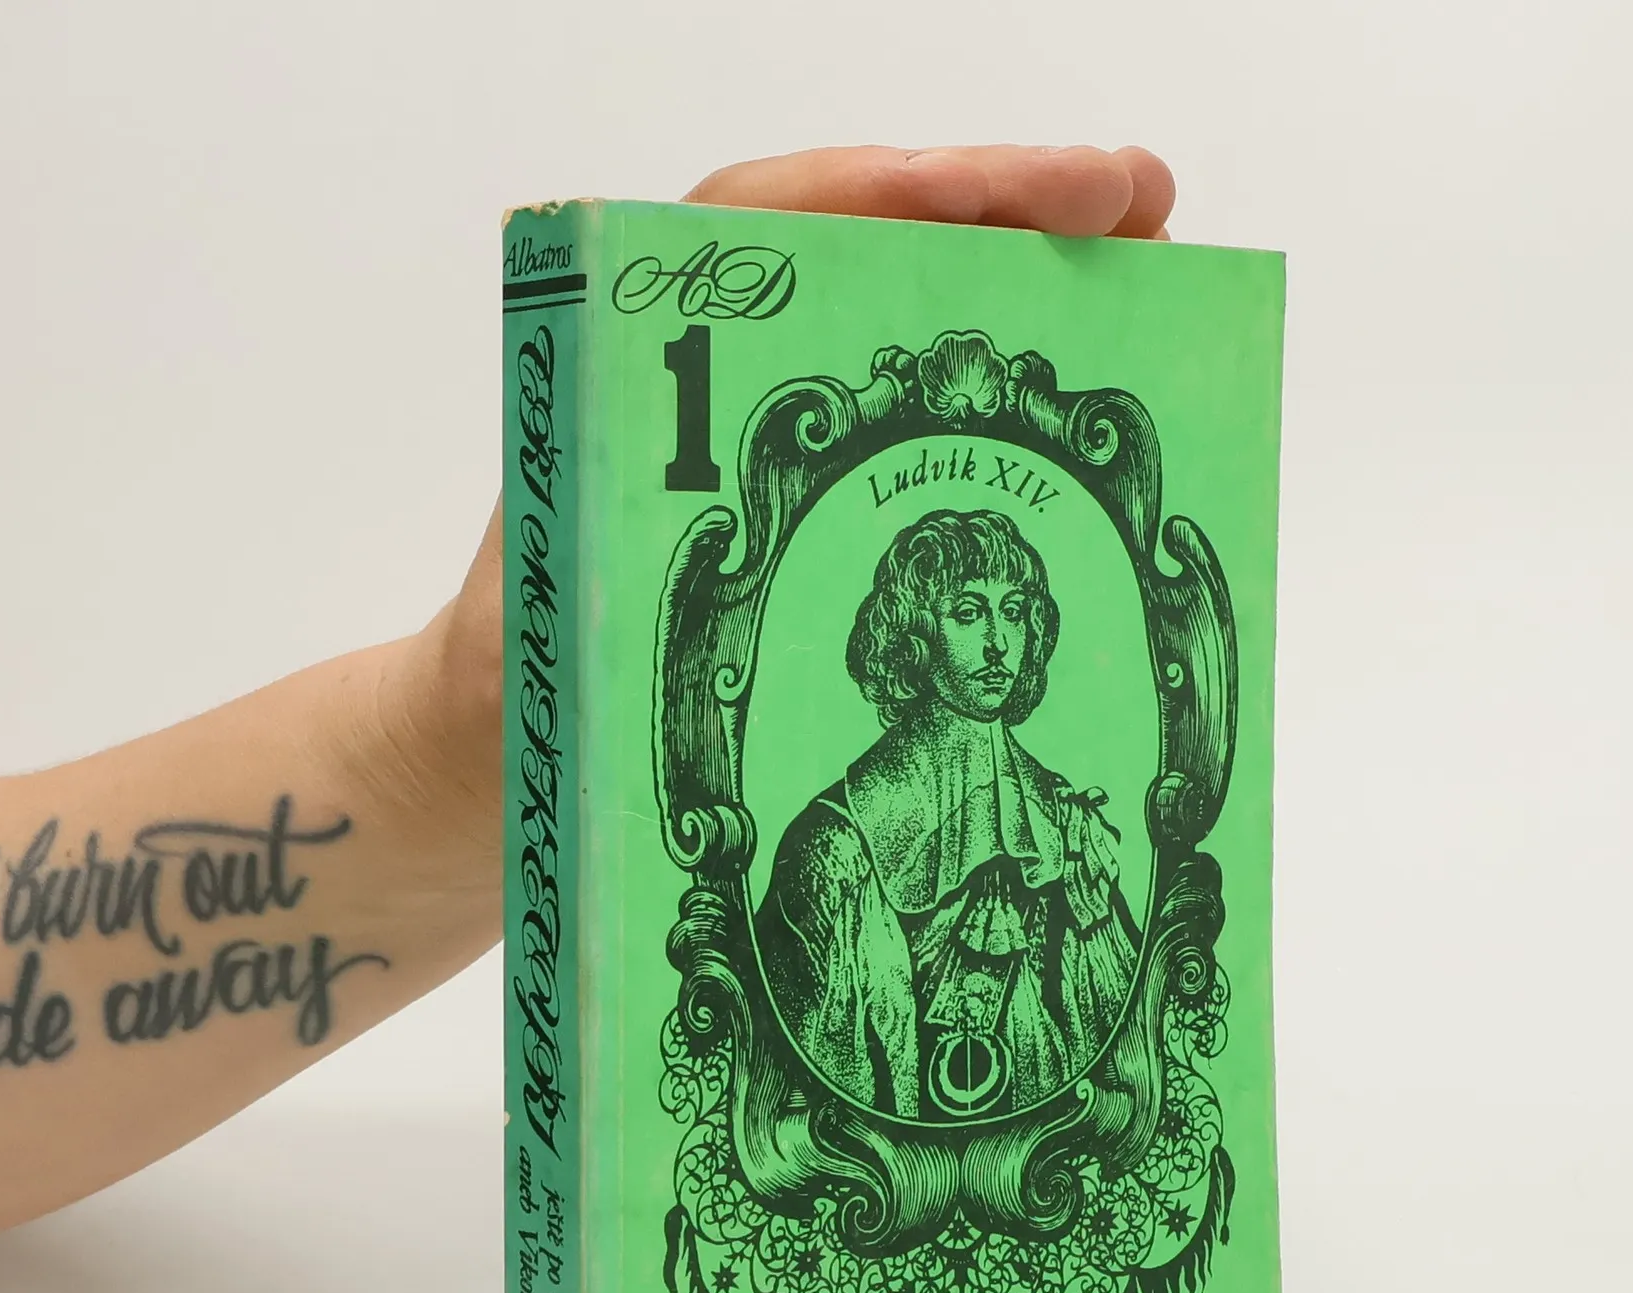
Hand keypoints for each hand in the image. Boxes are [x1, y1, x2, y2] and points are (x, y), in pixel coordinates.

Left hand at [412, 144, 1175, 875]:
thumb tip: (693, 554)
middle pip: (850, 245)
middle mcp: (683, 375)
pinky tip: (1061, 394)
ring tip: (1138, 269)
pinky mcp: (771, 491)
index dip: (916, 189)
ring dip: (1007, 282)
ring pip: (881, 311)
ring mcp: (733, 428)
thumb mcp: (527, 650)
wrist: (491, 764)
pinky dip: (977, 395)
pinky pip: (887, 411)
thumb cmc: (507, 707)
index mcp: (614, 375)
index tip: (1058, 194)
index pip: (771, 222)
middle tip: (1141, 209)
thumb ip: (582, 596)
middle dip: (1000, 210)